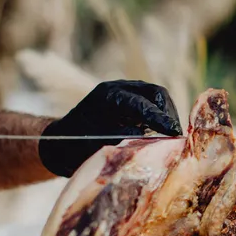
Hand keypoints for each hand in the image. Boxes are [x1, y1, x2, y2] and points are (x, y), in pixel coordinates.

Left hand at [39, 80, 181, 176]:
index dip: (159, 118)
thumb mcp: (96, 144)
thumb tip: (149, 138)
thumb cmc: (73, 146)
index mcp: (107, 95)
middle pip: (155, 93)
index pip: (141, 103)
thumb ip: (123, 138)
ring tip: (173, 136)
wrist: (60, 143)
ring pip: (158, 97)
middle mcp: (118, 89)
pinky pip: (154, 105)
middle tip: (175, 136)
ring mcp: (126, 93)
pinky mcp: (132, 103)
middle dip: (168, 113)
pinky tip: (165, 134)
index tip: (173, 133)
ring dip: (167, 115)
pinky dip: (162, 118)